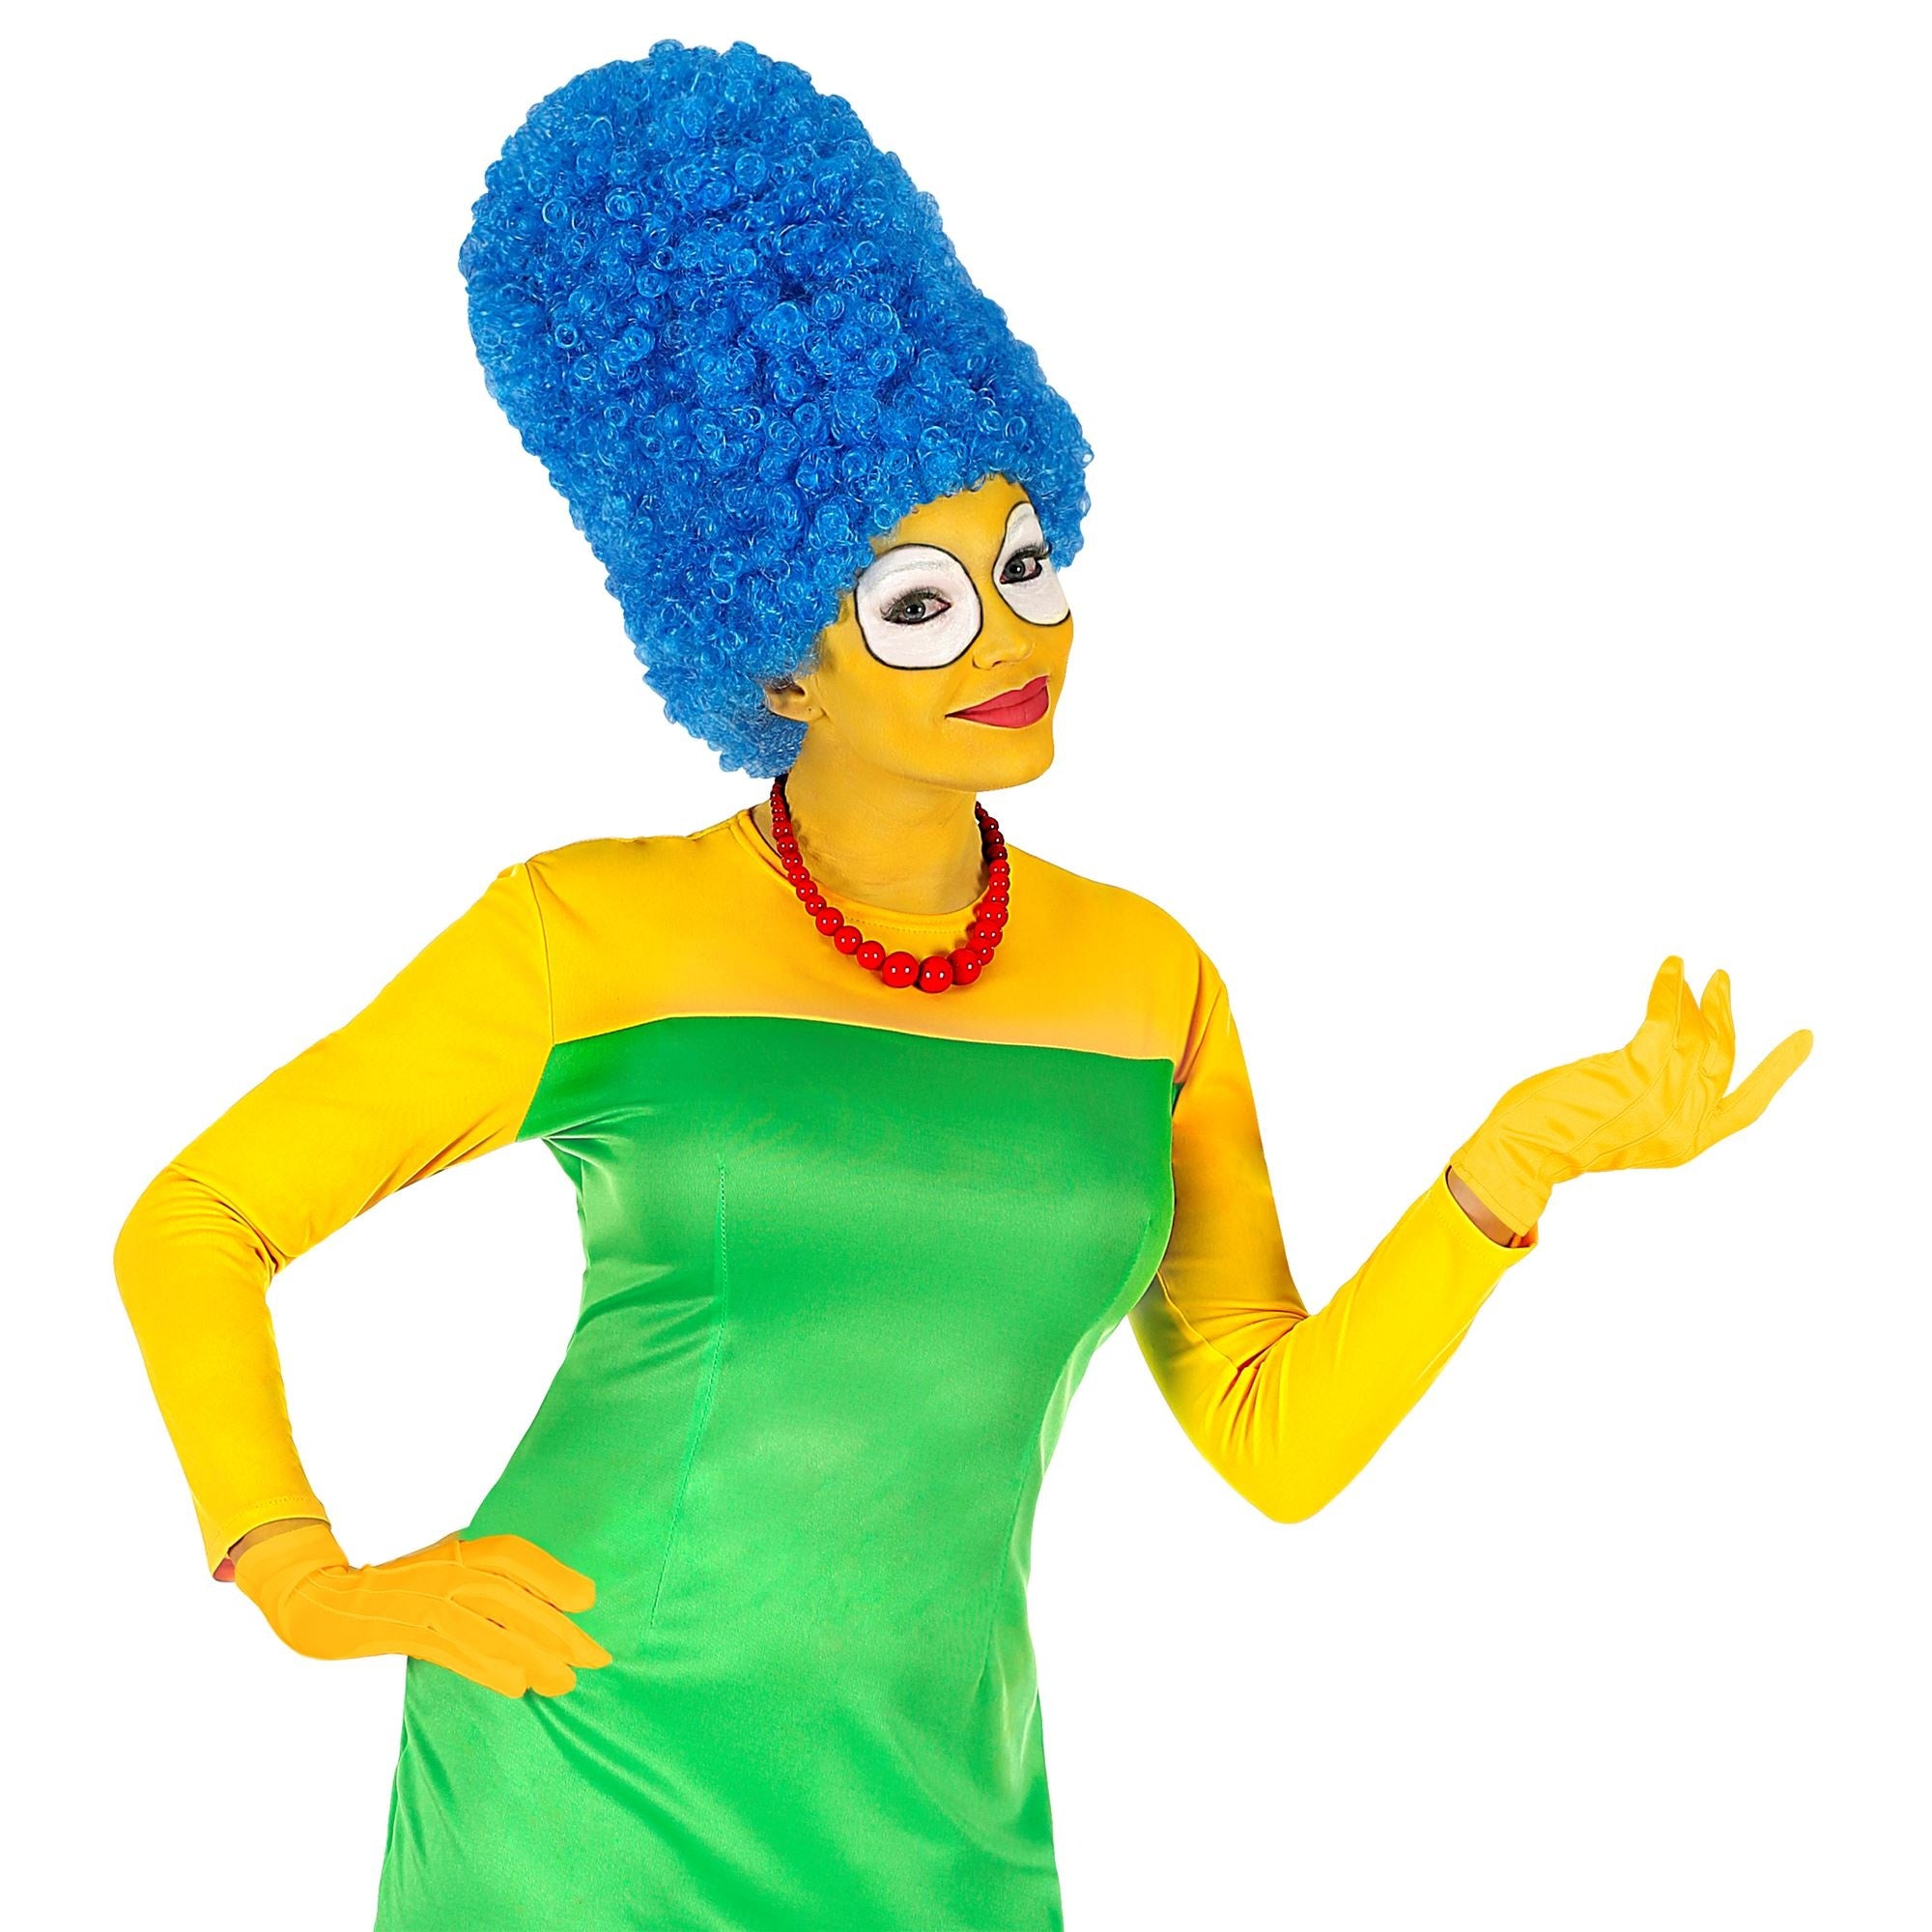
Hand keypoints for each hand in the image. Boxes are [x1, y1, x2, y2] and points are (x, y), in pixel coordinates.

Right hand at [232, 1521, 612, 1698]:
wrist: (323, 1599)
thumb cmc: (397, 1585)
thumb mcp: (442, 1565)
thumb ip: (481, 1571)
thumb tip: (540, 1593)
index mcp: (460, 1550)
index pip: (516, 1557)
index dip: (555, 1576)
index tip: (592, 1600)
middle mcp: (448, 1570)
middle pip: (513, 1597)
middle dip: (559, 1628)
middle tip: (596, 1656)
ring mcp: (426, 1600)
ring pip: (489, 1626)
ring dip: (533, 1654)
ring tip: (566, 1682)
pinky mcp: (405, 1631)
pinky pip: (454, 1650)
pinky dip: (488, 1666)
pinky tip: (518, 1687)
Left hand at [1449, 956, 1811, 1236]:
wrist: (1521, 1149)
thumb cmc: (1560, 1135)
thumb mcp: (1624, 1124)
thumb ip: (1657, 1100)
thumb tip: (1673, 1046)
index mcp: (1685, 1146)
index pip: (1747, 1109)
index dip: (1778, 1073)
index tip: (1804, 1038)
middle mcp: (1682, 1126)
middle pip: (1722, 1060)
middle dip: (1726, 1016)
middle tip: (1722, 979)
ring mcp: (1661, 1100)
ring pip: (1695, 1036)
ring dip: (1697, 998)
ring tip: (1694, 973)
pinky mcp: (1636, 1072)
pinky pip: (1665, 1018)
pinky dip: (1668, 988)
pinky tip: (1671, 967)